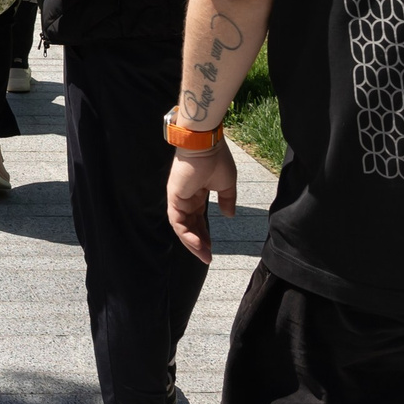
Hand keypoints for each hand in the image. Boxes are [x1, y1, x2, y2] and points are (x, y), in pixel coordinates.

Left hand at [167, 135, 238, 264]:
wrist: (206, 145)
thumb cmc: (216, 160)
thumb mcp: (227, 185)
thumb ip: (227, 201)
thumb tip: (229, 216)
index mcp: (197, 194)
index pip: (197, 220)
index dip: (204, 235)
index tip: (212, 248)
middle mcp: (185, 198)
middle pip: (189, 226)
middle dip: (198, 243)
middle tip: (207, 258)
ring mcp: (178, 198)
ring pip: (182, 227)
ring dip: (192, 243)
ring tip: (204, 256)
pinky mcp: (174, 198)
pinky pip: (177, 222)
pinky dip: (186, 234)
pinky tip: (197, 244)